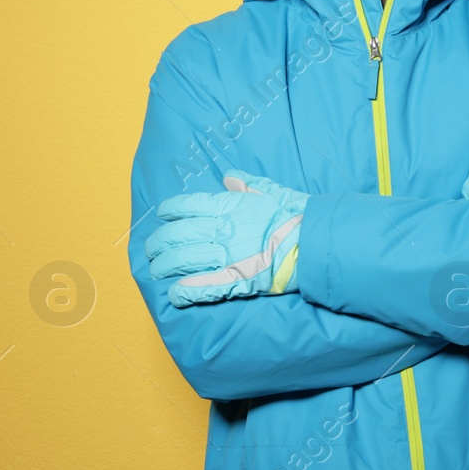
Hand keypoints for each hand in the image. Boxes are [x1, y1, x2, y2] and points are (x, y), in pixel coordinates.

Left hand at [146, 170, 309, 306]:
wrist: (316, 243)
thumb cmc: (297, 215)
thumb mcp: (272, 190)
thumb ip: (247, 183)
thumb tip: (229, 175)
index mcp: (230, 205)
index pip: (189, 205)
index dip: (170, 210)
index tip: (162, 214)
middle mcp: (223, 229)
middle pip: (179, 234)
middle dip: (160, 242)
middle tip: (151, 249)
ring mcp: (227, 256)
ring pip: (184, 260)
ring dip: (165, 266)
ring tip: (156, 270)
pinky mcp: (236, 281)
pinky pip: (203, 287)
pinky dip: (185, 291)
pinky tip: (174, 294)